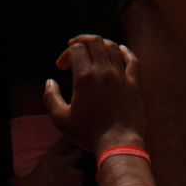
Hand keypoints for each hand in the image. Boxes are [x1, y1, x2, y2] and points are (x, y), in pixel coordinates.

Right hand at [10, 140, 82, 185]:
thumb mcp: (22, 184)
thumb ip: (17, 181)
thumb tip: (10, 181)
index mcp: (52, 157)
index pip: (64, 141)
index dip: (67, 141)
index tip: (66, 144)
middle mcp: (66, 163)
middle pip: (78, 153)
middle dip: (76, 157)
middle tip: (71, 162)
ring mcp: (74, 176)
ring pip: (82, 172)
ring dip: (77, 177)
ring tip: (72, 182)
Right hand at [44, 35, 145, 153]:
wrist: (118, 144)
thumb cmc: (89, 134)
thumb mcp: (61, 119)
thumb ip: (51, 98)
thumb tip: (50, 82)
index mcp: (85, 78)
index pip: (76, 49)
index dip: (66, 54)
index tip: (61, 66)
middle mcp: (104, 72)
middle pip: (94, 42)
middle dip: (81, 41)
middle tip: (74, 49)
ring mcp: (121, 76)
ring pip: (112, 47)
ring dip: (101, 44)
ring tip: (93, 50)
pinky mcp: (134, 84)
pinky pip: (132, 60)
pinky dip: (125, 51)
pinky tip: (120, 50)